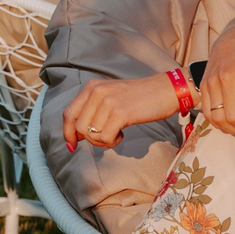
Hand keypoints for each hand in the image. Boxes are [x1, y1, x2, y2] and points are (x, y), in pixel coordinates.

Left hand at [61, 73, 186, 151]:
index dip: (68, 133)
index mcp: (91, 87)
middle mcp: (97, 92)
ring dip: (102, 141)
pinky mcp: (121, 113)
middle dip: (90, 139)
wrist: (166, 90)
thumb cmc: (140, 98)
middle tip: (106, 137)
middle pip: (78, 127)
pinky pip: (105, 138)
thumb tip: (77, 135)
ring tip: (116, 134)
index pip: (68, 114)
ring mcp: (108, 102)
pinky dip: (112, 142)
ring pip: (91, 134)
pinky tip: (122, 134)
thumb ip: (92, 110)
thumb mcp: (110, 97)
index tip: (72, 145)